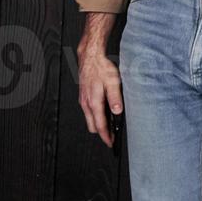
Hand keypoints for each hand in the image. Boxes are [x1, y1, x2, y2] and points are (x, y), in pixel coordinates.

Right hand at [76, 16, 122, 148]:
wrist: (90, 57)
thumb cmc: (101, 68)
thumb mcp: (113, 81)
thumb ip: (115, 97)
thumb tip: (117, 112)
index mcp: (93, 102)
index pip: (99, 125)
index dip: (105, 136)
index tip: (111, 143)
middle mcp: (86, 103)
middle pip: (92, 126)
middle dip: (102, 133)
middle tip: (113, 136)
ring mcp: (83, 100)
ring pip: (90, 119)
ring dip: (98, 124)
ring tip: (111, 126)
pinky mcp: (84, 96)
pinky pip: (89, 111)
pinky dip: (96, 116)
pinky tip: (105, 113)